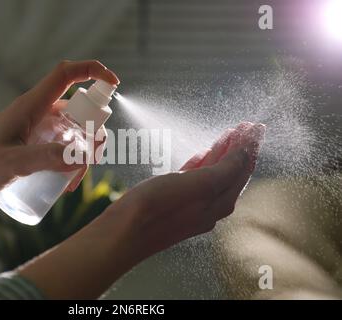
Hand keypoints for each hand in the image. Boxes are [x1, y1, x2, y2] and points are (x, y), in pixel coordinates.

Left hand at [0, 60, 118, 243]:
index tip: (114, 84)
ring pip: (75, 132)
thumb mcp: (13, 162)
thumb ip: (47, 158)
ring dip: (83, 154)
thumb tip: (84, 156)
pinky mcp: (37, 143)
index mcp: (32, 105)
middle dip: (93, 133)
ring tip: (74, 181)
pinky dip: (72, 162)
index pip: (66, 74)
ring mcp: (39, 128)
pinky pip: (64, 147)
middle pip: (79, 109)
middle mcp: (39, 112)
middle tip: (90, 160)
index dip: (93, 71)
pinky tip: (67, 184)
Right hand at [101, 122, 264, 260]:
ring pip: (214, 174)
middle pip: (232, 171)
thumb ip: (225, 170)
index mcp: (220, 201)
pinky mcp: (175, 202)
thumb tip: (245, 154)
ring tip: (228, 135)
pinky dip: (202, 164)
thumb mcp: (198, 185)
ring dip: (223, 153)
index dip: (249, 145)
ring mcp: (193, 204)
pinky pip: (195, 180)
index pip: (242, 168)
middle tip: (246, 126)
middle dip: (240, 148)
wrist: (124, 232)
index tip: (254, 126)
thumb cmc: (157, 208)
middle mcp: (211, 205)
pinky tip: (201, 155)